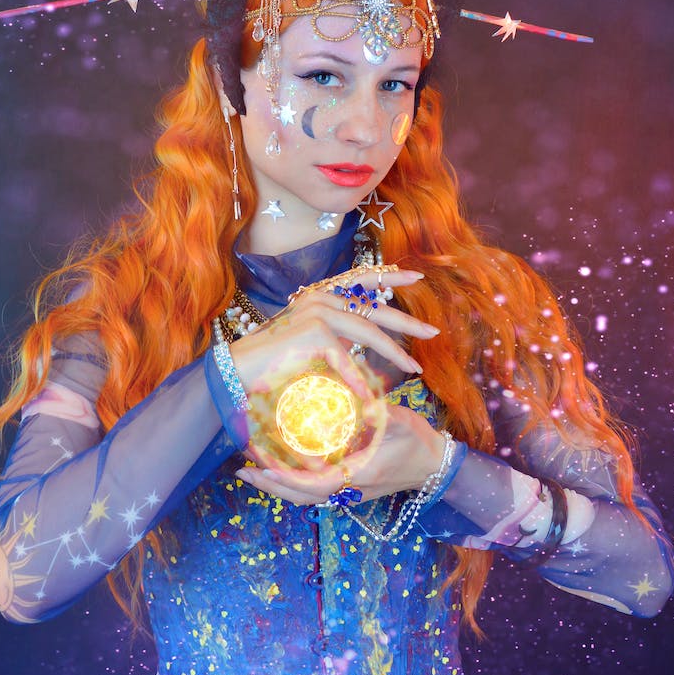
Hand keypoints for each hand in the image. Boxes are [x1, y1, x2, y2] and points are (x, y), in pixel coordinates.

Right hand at [229, 267, 438, 405]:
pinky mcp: (316, 331)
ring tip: (415, 367)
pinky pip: (350, 358)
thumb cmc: (274, 362)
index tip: (416, 276)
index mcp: (321, 296)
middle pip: (374, 306)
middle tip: (434, 331)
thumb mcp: (312, 344)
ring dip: (395, 352)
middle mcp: (321, 297)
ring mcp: (318, 310)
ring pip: (369, 331)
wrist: (240, 369)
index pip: (361, 279)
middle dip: (406, 321)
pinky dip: (362, 380)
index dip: (390, 276)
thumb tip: (366, 347)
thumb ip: (338, 337)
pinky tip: (372, 398)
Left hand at [238, 401, 446, 506]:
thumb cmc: (417, 442)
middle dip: (271, 487)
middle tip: (243, 471)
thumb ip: (378, 414)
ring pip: (307, 497)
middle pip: (302, 497)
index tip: (260, 468)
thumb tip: (356, 404)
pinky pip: (315, 491)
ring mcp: (350, 493)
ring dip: (279, 487)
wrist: (436, 465)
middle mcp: (350, 490)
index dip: (286, 479)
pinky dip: (294, 483)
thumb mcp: (399, 423)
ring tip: (254, 471)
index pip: (314, 484)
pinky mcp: (351, 489)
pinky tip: (281, 468)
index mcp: (359, 475)